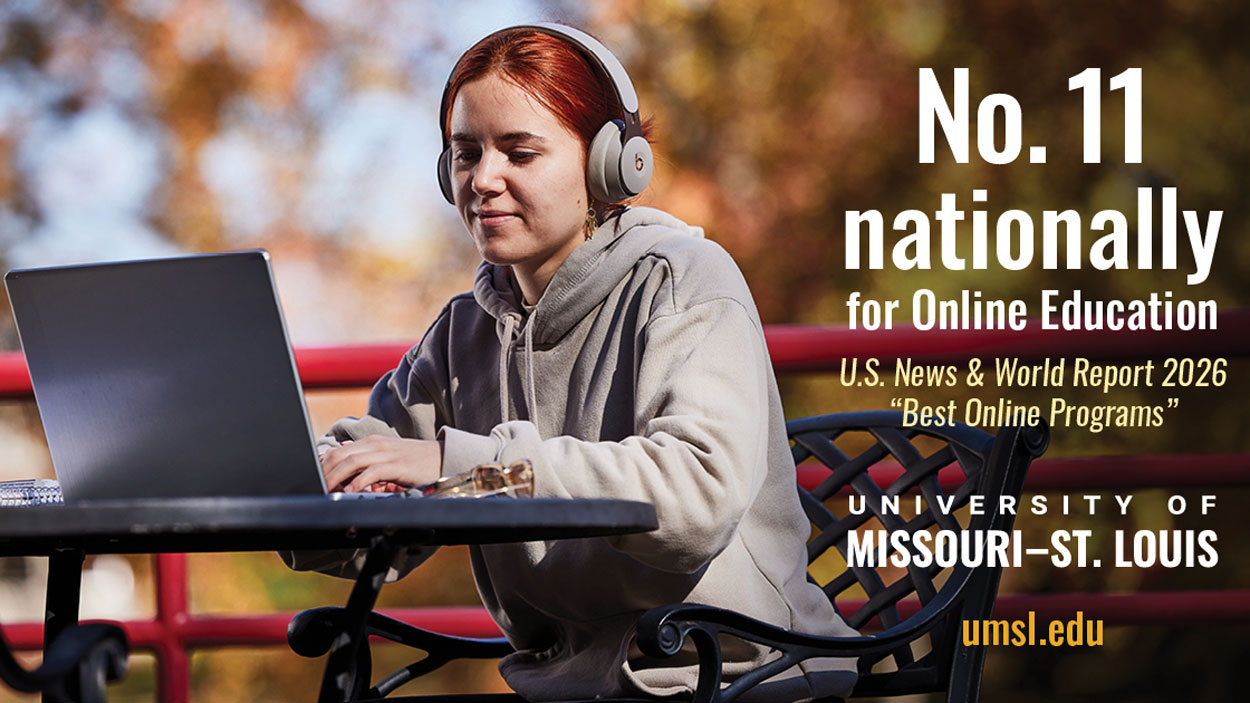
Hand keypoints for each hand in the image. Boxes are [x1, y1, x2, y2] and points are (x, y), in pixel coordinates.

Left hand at [320, 435, 442, 492]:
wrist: (444, 458)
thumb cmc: (416, 462)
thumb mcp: (388, 457)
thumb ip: (368, 460)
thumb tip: (345, 464)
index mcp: (372, 443)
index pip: (338, 452)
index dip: (322, 467)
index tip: (314, 482)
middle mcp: (376, 445)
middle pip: (340, 456)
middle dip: (324, 473)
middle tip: (316, 489)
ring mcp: (387, 454)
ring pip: (352, 462)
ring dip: (336, 478)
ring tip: (327, 491)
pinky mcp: (398, 465)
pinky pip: (372, 472)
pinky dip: (358, 483)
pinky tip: (350, 492)